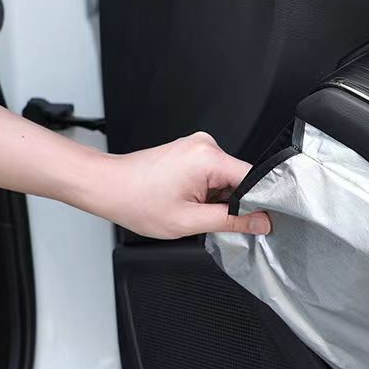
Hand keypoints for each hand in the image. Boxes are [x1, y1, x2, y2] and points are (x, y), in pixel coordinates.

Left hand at [95, 132, 270, 238]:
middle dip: (235, 203)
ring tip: (191, 208)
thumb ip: (232, 222)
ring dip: (218, 199)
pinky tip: (189, 200)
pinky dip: (209, 193)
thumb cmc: (136, 200)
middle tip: (211, 219)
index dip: (262, 202)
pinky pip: (215, 175)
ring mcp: (198, 147)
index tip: (261, 220)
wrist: (106, 186)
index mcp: (208, 158)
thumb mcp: (190, 221)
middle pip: (242, 179)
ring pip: (228, 180)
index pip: (255, 178)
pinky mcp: (192, 153)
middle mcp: (205, 146)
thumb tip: (261, 222)